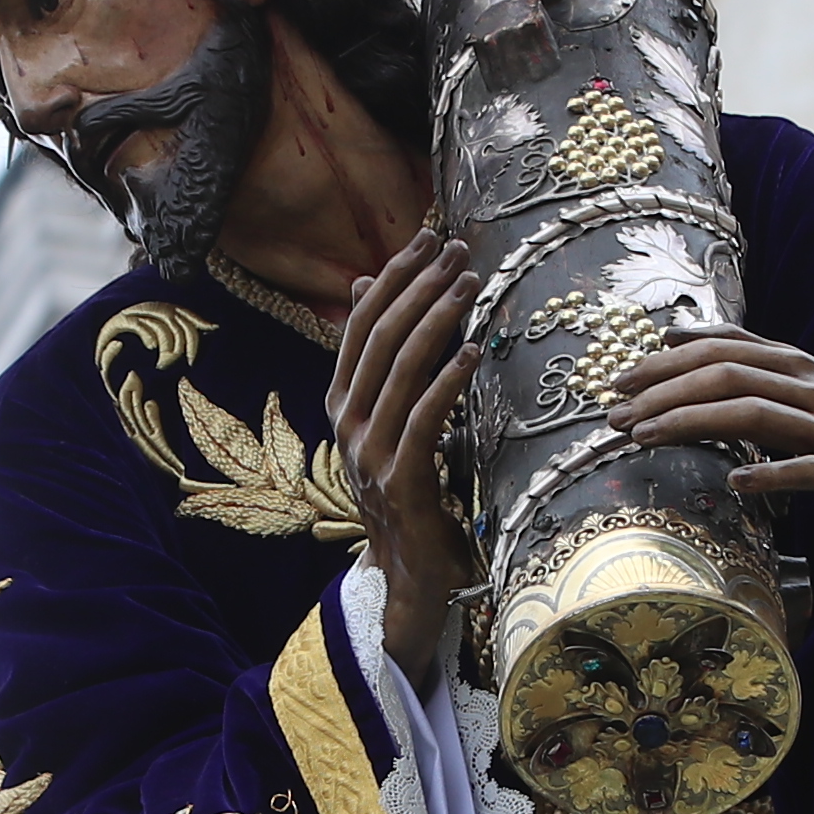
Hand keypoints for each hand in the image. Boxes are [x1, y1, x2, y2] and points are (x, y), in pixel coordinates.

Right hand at [327, 226, 479, 680]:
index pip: (360, 325)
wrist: (408, 573)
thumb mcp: (389, 417)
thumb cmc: (409, 489)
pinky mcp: (399, 482)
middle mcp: (346, 424)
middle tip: (458, 250)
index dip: (393, 278)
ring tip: (471, 283)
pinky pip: (423, 418)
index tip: (427, 240)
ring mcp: (368, 454)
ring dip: (438, 319)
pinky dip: (447, 380)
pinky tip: (473, 349)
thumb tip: (366, 284)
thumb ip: (380, 358)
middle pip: (380, 338)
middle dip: (421, 286)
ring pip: (400, 370)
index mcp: (340, 403)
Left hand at [613, 326, 813, 594]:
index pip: (728, 346)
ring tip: (644, 437)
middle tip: (615, 412)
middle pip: (729, 375)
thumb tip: (679, 338)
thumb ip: (753, 368)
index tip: (623, 376)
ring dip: (691, 424)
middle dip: (664, 390)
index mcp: (801, 365)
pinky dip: (770, 472)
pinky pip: (807, 470)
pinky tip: (734, 480)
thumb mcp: (810, 389)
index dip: (670, 357)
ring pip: (754, 414)